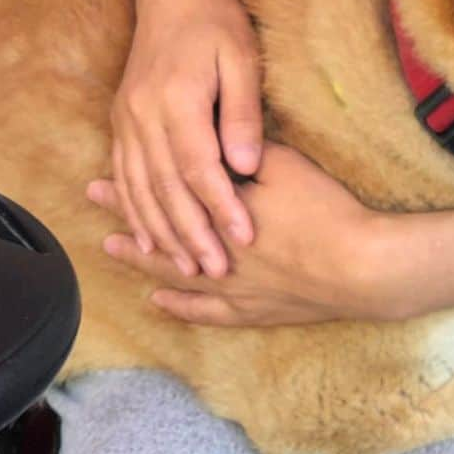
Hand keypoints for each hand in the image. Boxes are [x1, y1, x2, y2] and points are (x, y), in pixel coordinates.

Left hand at [88, 143, 394, 325]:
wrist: (360, 267)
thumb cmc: (324, 211)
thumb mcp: (285, 165)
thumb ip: (244, 153)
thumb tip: (211, 141)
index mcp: (222, 212)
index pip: (169, 195)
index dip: (133, 187)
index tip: (99, 179)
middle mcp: (216, 252)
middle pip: (162, 231)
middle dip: (126, 214)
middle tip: (93, 204)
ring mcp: (232, 288)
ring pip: (174, 272)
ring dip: (141, 260)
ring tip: (111, 249)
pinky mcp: (253, 311)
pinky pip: (205, 313)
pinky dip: (179, 307)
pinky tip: (159, 302)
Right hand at [110, 0, 260, 278]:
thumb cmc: (216, 22)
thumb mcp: (242, 60)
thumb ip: (243, 114)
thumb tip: (247, 165)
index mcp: (175, 99)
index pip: (201, 168)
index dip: (222, 207)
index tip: (244, 238)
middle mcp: (143, 115)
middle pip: (167, 188)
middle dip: (191, 234)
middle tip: (216, 270)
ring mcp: (127, 120)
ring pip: (140, 189)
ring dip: (161, 233)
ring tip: (184, 268)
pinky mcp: (122, 122)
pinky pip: (123, 176)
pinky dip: (133, 211)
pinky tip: (144, 241)